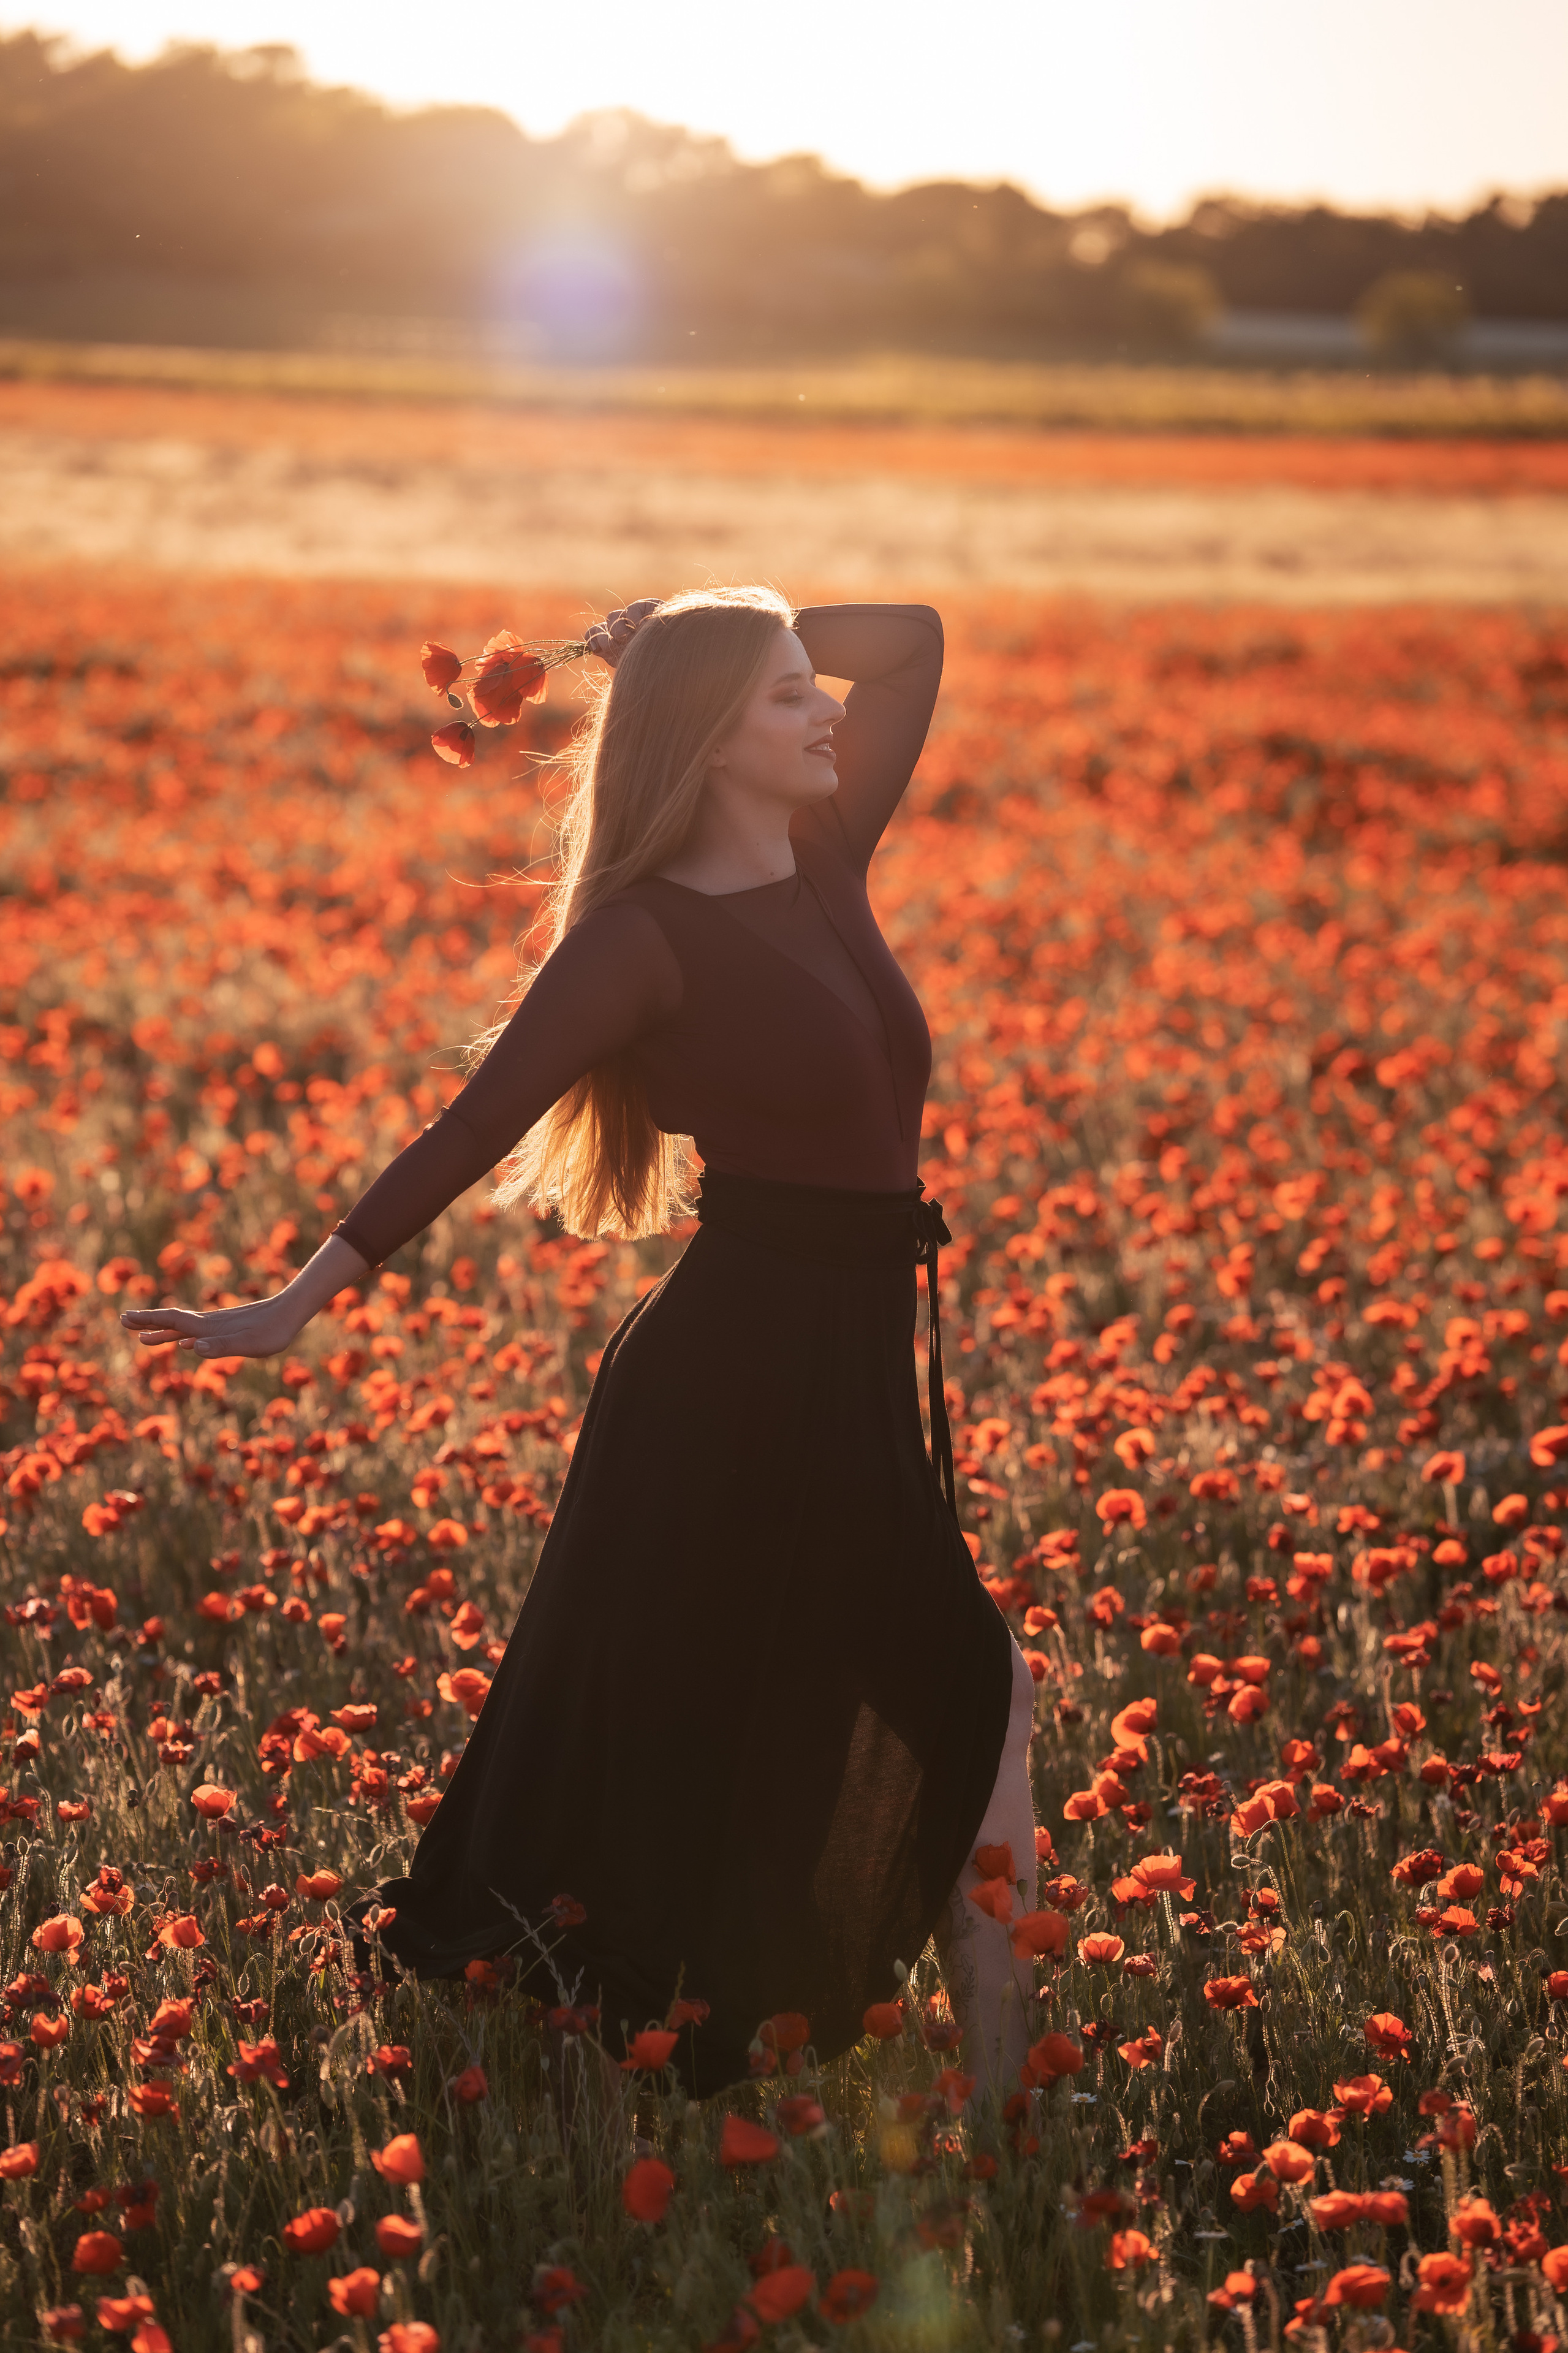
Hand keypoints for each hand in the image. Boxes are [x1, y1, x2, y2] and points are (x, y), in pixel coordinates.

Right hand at [121, 1291, 305, 1360]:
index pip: (171, 1321)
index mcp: (207, 1327)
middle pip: (171, 1321)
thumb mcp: (248, 1344)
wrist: (290, 1313)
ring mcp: (217, 1326)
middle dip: (147, 1322)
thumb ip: (221, 1346)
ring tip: (142, 1338)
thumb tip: (192, 1348)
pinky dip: (183, 1337)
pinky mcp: (228, 1329)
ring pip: (182, 1328)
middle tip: (122, 1320)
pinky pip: (198, 1333)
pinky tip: (184, 1343)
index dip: (148, 1320)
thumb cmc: (272, 1332)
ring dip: (162, 1332)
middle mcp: (208, 1324)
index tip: (124, 1318)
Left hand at [584, 599, 660, 667]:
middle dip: (604, 636)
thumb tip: (591, 642)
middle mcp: (626, 633)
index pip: (597, 636)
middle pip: (604, 626)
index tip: (595, 646)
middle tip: (612, 645)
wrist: (679, 659)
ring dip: (617, 628)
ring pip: (614, 617)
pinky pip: (632, 609)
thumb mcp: (626, 663)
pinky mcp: (650, 609)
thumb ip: (606, 651)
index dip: (593, 638)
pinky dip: (631, 616)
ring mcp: (637, 621)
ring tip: (627, 638)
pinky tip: (638, 627)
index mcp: (618, 647)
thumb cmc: (653, 667)